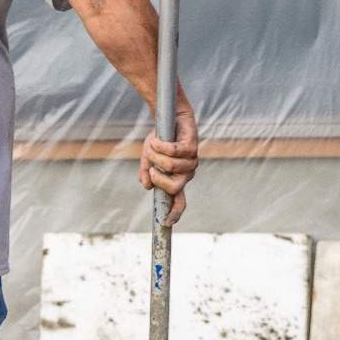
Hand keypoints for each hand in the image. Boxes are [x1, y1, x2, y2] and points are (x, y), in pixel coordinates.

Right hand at [141, 93, 199, 224]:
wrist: (169, 117)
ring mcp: (191, 161)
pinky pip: (174, 152)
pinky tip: (156, 139)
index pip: (179, 201)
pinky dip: (160, 145)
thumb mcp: (148, 159)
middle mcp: (187, 174)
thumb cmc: (159, 140)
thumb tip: (147, 186)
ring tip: (153, 145)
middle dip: (158, 177)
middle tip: (151, 165)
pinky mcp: (192, 147)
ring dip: (156, 156)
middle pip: (174, 187)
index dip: (175, 213)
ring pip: (171, 167)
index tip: (167, 222)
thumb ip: (147, 174)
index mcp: (177, 180)